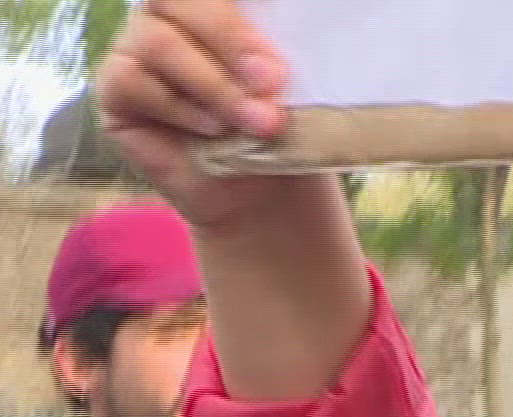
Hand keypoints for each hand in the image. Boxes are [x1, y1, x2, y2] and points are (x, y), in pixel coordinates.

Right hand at [95, 0, 314, 229]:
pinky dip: (181, 107)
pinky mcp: (113, 87)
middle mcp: (171, 16)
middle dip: (231, 38)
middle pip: (179, 0)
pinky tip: (213, 130)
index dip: (236, 11)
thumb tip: (272, 60)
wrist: (261, 193)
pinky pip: (133, 81)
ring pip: (158, 43)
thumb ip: (276, 64)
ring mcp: (135, 47)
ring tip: (256, 122)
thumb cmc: (280, 131)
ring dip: (214, 85)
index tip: (274, 51)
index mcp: (219, 7)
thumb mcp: (292, 94)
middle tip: (271, 82)